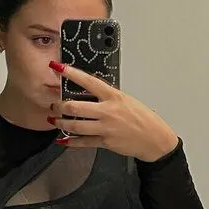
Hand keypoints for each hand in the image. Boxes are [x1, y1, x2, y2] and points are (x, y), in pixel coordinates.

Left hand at [48, 61, 178, 162]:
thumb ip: (107, 97)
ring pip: (75, 125)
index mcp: (113, 96)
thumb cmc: (143, 118)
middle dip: (59, 106)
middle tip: (53, 104)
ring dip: (61, 122)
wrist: (154, 139)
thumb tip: (89, 92)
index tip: (57, 67)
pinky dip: (70, 142)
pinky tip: (63, 139)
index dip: (71, 73)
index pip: (88, 81)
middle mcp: (107, 111)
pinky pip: (83, 142)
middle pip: (75, 107)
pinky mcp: (105, 142)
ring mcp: (105, 128)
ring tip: (54, 119)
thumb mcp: (126, 100)